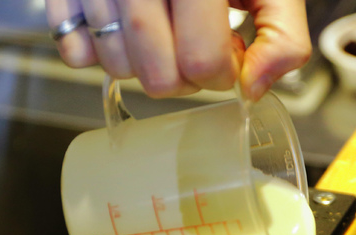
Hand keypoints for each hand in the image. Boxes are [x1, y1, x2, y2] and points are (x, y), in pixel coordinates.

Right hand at [46, 0, 310, 100]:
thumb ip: (281, 33)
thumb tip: (255, 87)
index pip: (203, 62)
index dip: (224, 73)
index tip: (229, 53)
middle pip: (158, 77)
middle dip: (186, 77)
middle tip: (196, 45)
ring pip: (119, 68)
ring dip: (146, 65)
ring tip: (163, 28)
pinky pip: (74, 52)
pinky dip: (98, 51)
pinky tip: (126, 26)